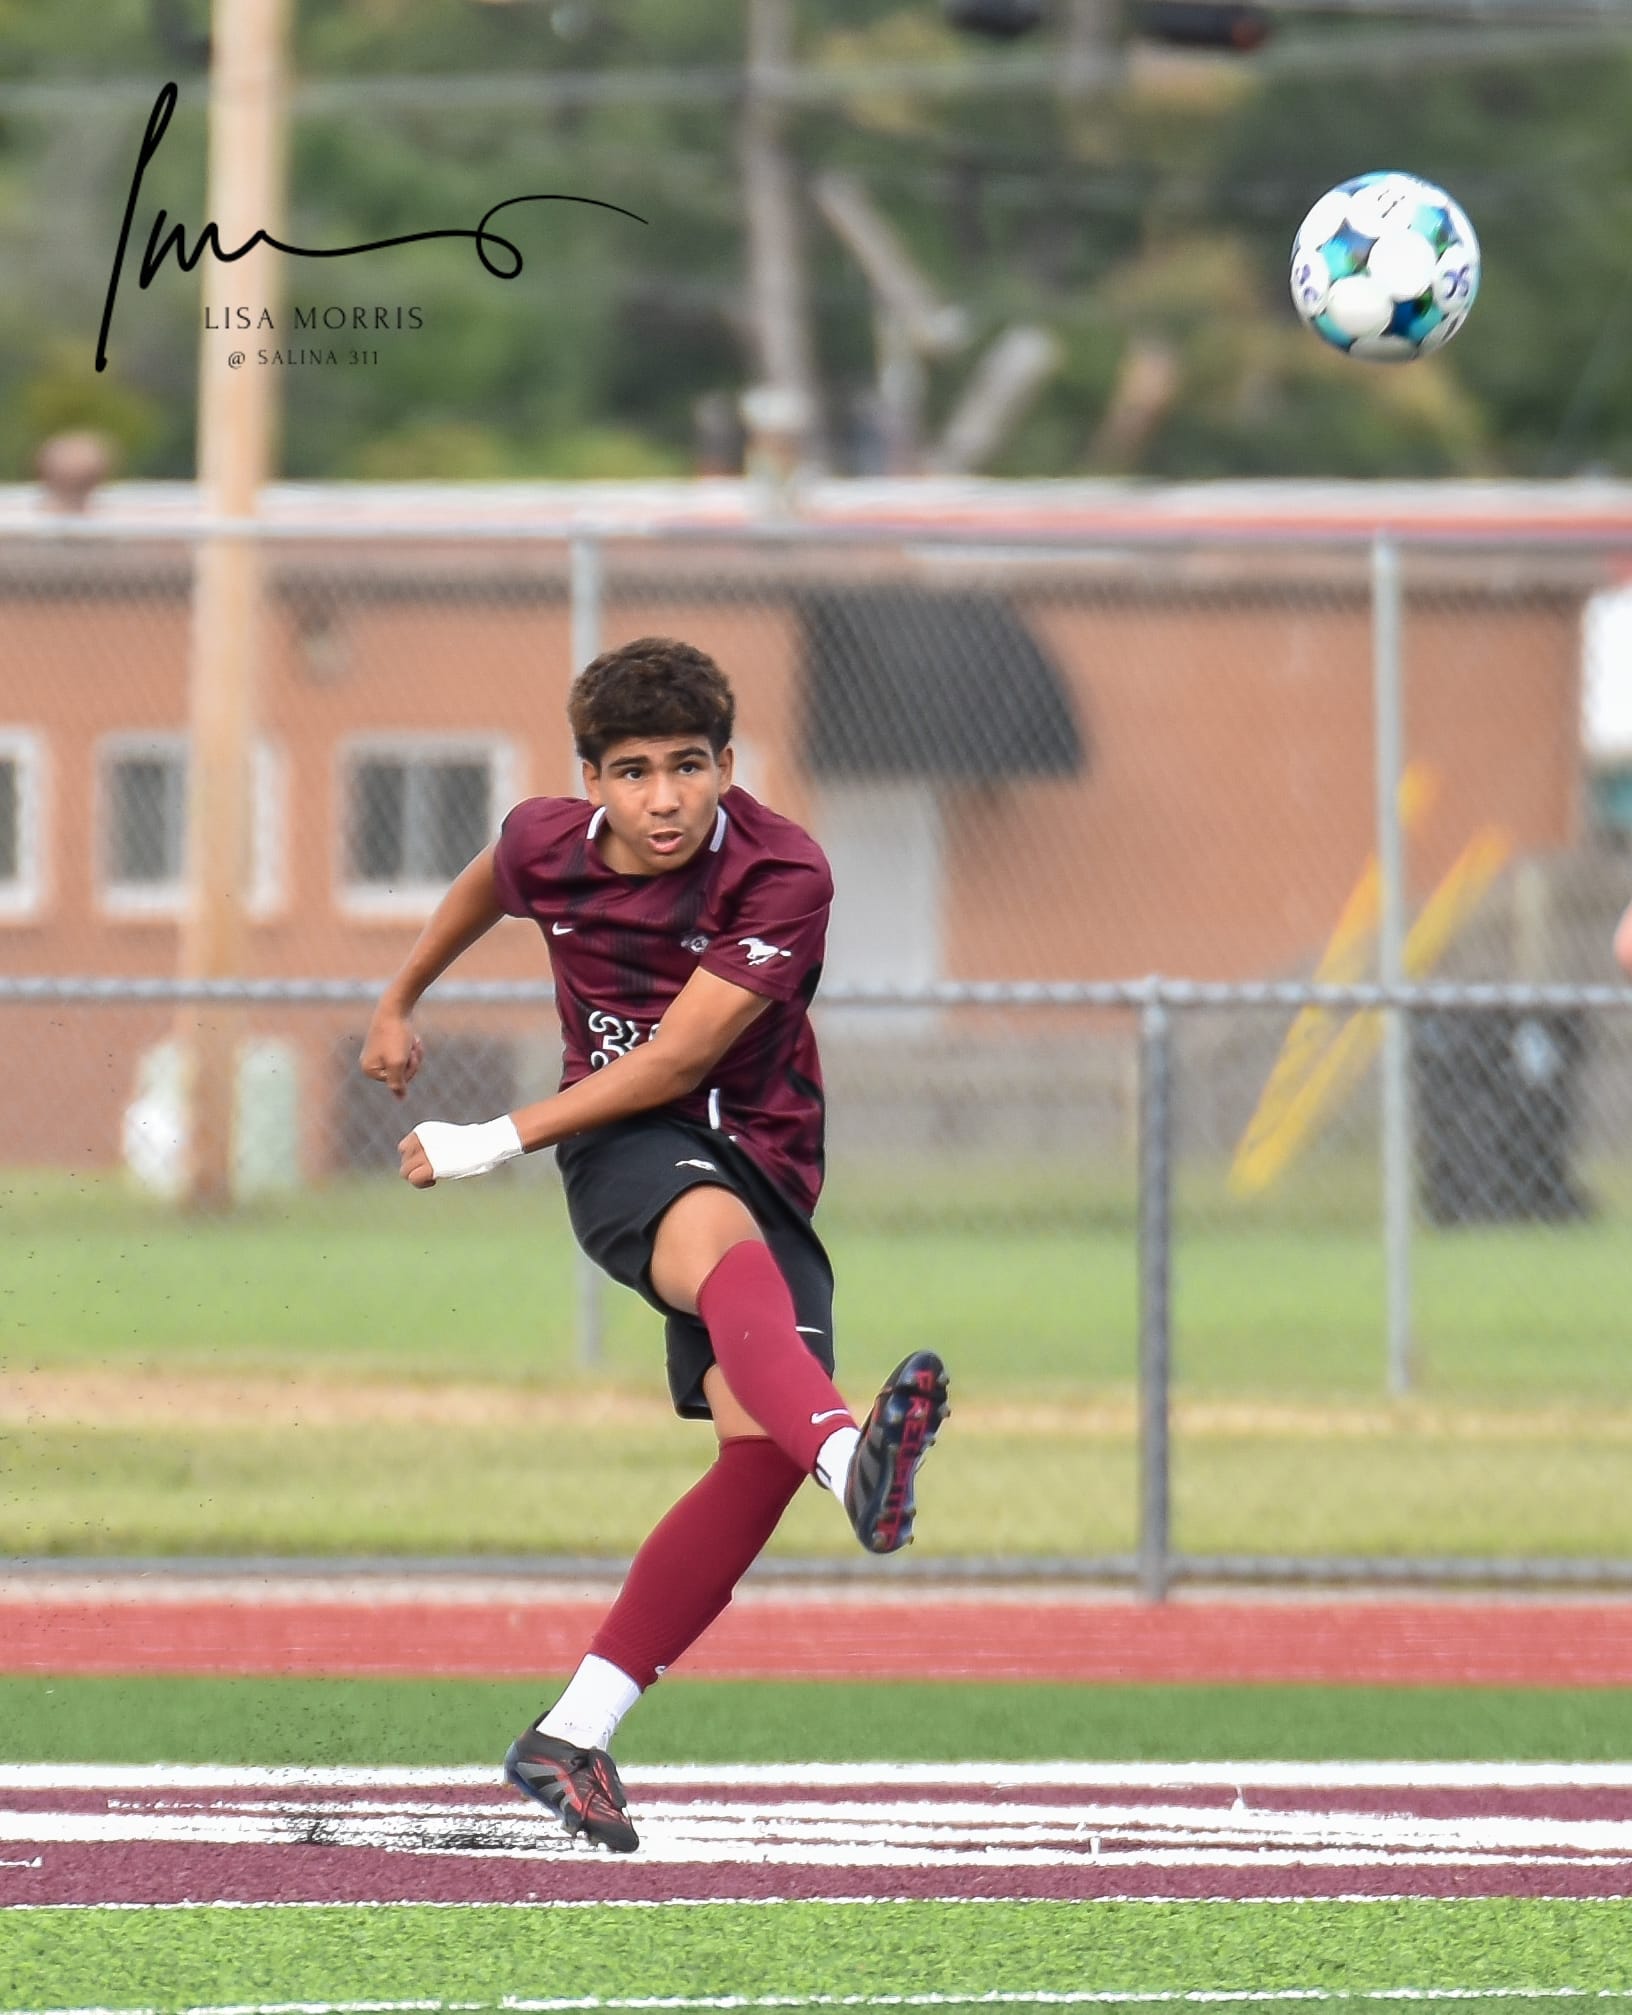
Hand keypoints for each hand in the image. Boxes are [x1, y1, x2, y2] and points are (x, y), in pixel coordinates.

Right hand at [362, 1001, 423, 1098]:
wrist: (396, 1007)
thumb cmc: (396, 1035)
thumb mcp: (398, 1062)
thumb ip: (397, 1083)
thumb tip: (400, 1099)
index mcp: (368, 1070)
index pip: (398, 1082)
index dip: (409, 1070)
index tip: (408, 1055)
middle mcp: (370, 1063)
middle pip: (402, 1074)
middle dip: (413, 1061)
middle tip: (412, 1046)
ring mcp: (379, 1053)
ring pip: (406, 1063)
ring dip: (414, 1053)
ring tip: (411, 1040)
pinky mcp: (388, 1044)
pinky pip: (406, 1053)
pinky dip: (412, 1047)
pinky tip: (412, 1037)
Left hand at [398, 1116, 523, 1188]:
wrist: (488, 1142)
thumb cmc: (479, 1141)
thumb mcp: (451, 1138)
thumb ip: (440, 1144)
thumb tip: (443, 1151)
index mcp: (425, 1130)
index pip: (405, 1148)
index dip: (414, 1158)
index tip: (430, 1162)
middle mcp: (421, 1139)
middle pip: (403, 1159)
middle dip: (414, 1167)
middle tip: (431, 1172)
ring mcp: (424, 1152)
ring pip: (404, 1170)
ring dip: (416, 1177)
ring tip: (433, 1178)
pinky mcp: (430, 1166)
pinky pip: (413, 1179)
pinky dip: (421, 1184)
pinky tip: (434, 1182)